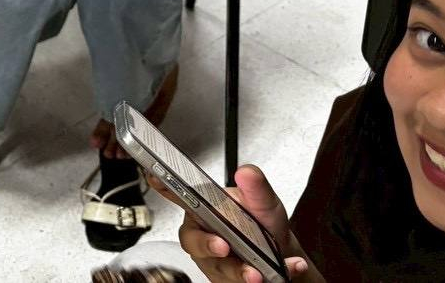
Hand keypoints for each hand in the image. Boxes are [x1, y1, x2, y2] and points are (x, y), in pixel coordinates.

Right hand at [168, 166, 313, 281]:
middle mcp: (203, 235)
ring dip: (239, 271)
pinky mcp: (227, 280)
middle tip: (223, 247)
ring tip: (259, 272)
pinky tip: (288, 268)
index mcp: (203, 208)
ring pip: (218, 268)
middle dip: (208, 246)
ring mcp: (213, 261)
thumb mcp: (264, 202)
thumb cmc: (264, 225)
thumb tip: (246, 172)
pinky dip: (268, 277)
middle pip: (194, 241)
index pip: (177, 195)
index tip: (155, 176)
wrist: (282, 257)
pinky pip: (239, 281)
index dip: (162, 185)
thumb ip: (256, 187)